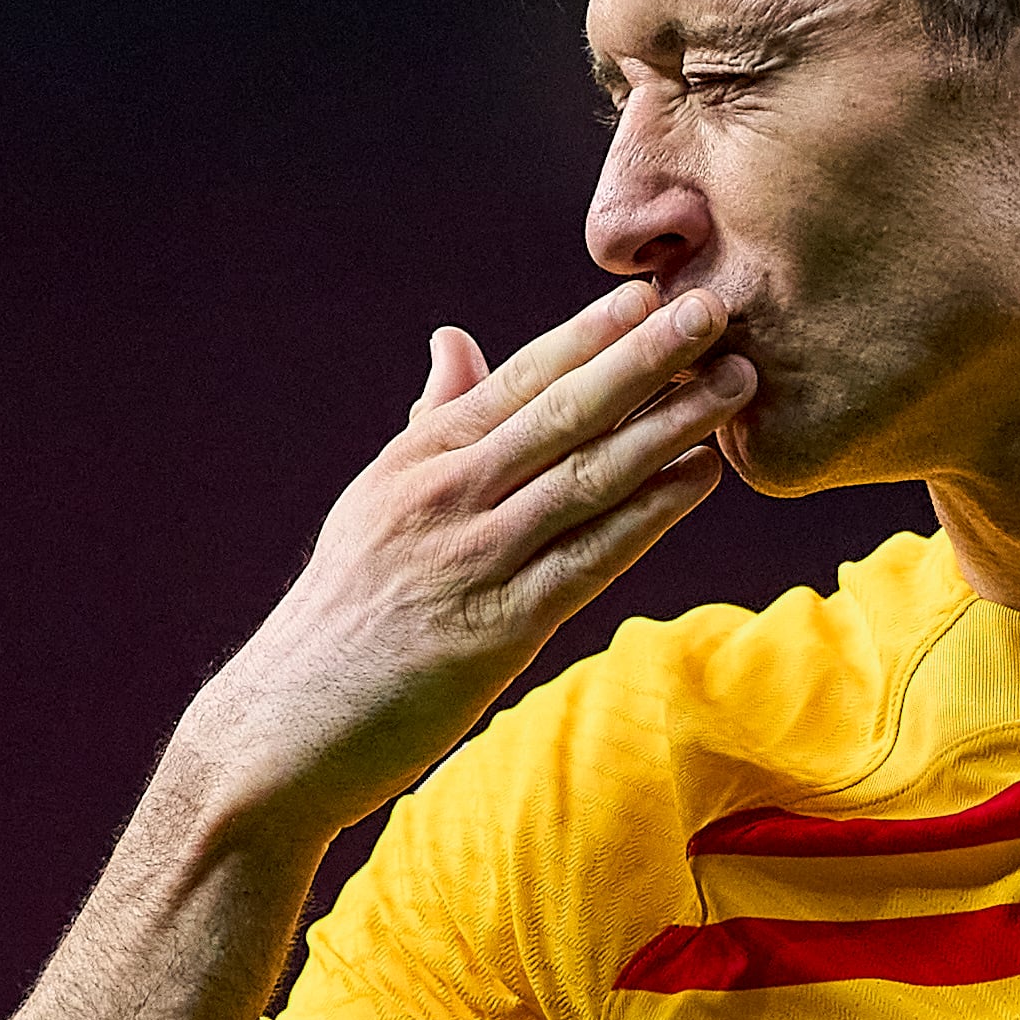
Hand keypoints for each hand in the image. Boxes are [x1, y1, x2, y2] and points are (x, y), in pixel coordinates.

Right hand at [177, 278, 753, 838]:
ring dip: (668, 425)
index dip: (588, 335)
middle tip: (713, 309)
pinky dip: (650, 514)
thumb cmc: (344, 613)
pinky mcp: (501, 627)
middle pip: (563, 413)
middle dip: (643, 357)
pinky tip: (699, 477)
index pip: (518, 382)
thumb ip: (433, 422)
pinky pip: (591, 558)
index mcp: (420, 460)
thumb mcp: (378, 500)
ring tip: (733, 382)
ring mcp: (475, 558)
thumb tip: (455, 341)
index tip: (649, 292)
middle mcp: (447, 495)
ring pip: (588, 476)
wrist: (286, 727)